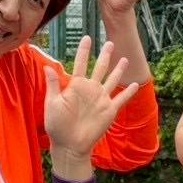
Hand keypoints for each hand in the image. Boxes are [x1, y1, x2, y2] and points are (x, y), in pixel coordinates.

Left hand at [43, 37, 140, 157]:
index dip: (84, 51)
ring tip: (124, 59)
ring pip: (112, 80)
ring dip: (118, 70)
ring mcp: (101, 99)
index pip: (81, 63)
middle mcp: (90, 90)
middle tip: (110, 43)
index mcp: (76, 86)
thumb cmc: (57, 126)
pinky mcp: (109, 110)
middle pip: (100, 68)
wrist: (69, 145)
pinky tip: (135, 84)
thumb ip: (53, 85)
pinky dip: (128, 92)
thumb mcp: (52, 103)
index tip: (87, 38)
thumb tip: (47, 66)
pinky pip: (121, 99)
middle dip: (105, 55)